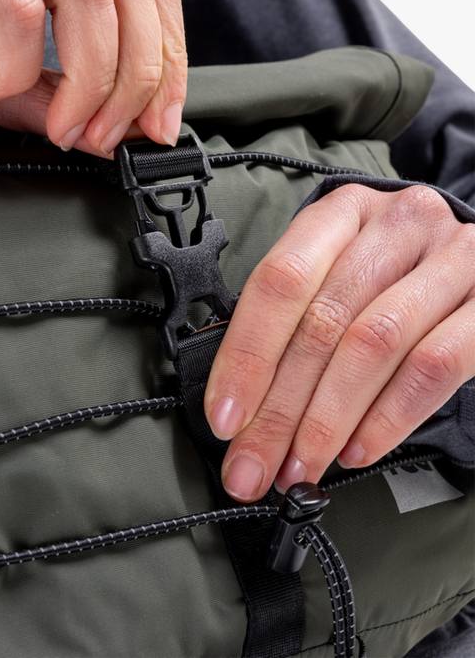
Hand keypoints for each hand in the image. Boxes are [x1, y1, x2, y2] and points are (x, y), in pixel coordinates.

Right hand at [0, 0, 186, 156]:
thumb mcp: (4, 78)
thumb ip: (65, 95)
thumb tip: (126, 131)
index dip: (168, 48)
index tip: (162, 120)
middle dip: (140, 71)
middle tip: (113, 134)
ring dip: (91, 78)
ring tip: (63, 125)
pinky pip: (15, 6)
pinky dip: (16, 67)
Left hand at [204, 184, 474, 501]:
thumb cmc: (398, 270)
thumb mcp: (344, 270)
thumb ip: (299, 316)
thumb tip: (242, 402)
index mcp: (343, 212)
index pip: (280, 280)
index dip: (246, 355)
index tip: (225, 417)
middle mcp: (397, 223)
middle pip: (322, 321)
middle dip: (279, 408)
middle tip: (253, 464)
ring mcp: (452, 257)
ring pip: (372, 344)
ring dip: (327, 420)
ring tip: (301, 466)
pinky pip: (433, 367)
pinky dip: (388, 417)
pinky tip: (357, 449)